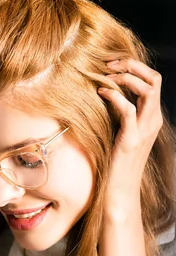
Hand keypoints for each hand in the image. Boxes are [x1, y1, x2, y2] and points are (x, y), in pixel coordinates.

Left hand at [98, 58, 162, 216]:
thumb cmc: (115, 162)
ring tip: (105, 76)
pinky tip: (101, 93)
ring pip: (148, 89)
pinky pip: (129, 109)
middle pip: (154, 79)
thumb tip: (106, 93)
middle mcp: (152, 121)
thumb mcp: (120, 132)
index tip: (111, 64)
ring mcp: (144, 130)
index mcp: (151, 117)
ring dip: (126, 77)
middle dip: (132, 65)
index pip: (152, 80)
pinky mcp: (131, 140)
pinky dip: (116, 96)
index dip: (134, 66)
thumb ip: (120, 114)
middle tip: (108, 64)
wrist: (119, 191)